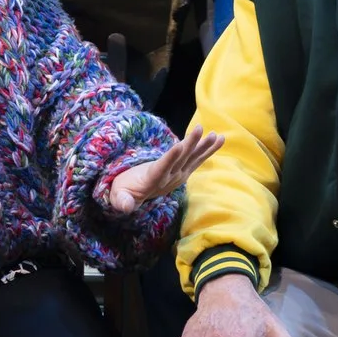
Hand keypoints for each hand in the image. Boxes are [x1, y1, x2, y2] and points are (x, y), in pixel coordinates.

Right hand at [104, 122, 224, 214]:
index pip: (162, 168)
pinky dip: (207, 149)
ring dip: (204, 147)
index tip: (178, 146)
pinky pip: (196, 158)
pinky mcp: (182, 171)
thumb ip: (122, 201)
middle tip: (200, 129)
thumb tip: (125, 207)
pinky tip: (218, 139)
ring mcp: (178, 175)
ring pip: (192, 158)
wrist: (135, 196)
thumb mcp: (119, 196)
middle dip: (191, 144)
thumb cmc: (123, 191)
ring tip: (216, 135)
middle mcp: (169, 178)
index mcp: (153, 180)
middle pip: (181, 160)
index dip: (171, 158)